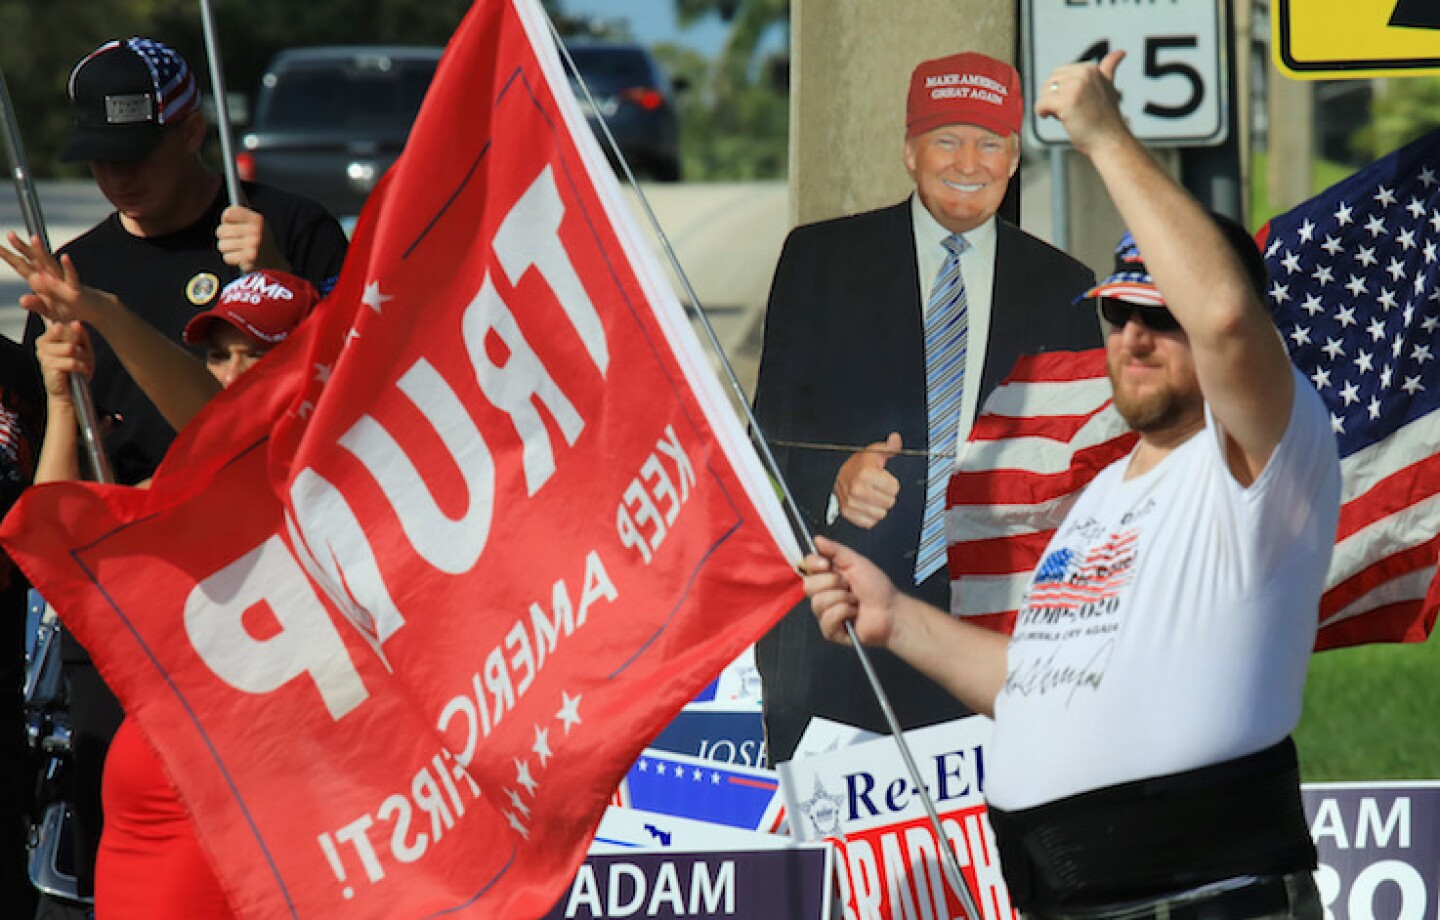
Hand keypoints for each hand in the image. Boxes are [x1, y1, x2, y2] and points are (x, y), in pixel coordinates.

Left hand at [0, 233, 119, 325]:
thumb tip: (22, 300)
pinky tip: (65, 257)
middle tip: (10, 234)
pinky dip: (69, 267)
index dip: (9, 257)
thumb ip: (35, 305)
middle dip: (22, 248)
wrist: (94, 312)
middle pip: (34, 260)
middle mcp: (51, 277)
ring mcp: (63, 281)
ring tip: (34, 239)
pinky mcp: (76, 289)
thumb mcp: (49, 311)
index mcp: (41, 281)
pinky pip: (72, 277)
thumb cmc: (71, 309)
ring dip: (43, 252)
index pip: (22, 266)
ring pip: (51, 264)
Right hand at [35, 321, 92, 401]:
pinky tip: (82, 371)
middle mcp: (43, 343)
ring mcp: (43, 355)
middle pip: (68, 335)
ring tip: (83, 365)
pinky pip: (71, 362)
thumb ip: (80, 334)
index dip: (77, 334)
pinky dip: (82, 367)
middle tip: (84, 357)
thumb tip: (76, 323)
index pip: (64, 325)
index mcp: (49, 336)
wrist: (70, 391)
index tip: (81, 344)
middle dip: (82, 347)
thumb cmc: (75, 369)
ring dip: (83, 358)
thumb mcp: (82, 348)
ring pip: (70, 348)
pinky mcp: (48, 366)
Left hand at [216, 205, 287, 272]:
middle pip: (221, 230)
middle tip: (234, 239)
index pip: (228, 213)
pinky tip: (240, 257)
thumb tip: (225, 216)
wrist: (274, 262)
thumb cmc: (260, 241)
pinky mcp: (248, 260)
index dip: (226, 220)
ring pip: (222, 245)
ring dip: (227, 249)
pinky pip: (227, 257)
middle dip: (224, 236)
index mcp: (256, 219)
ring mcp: (252, 246)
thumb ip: (241, 216)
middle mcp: (255, 231)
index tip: (230, 223)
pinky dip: (231, 259)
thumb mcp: (255, 223)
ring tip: (238, 249)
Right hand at [802, 535, 901, 647]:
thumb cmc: (878, 589)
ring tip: (855, 601)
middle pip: (808, 585)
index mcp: (828, 576)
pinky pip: (827, 619)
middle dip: (833, 583)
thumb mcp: (857, 562)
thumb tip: (817, 540)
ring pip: (818, 602)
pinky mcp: (831, 630)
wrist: (891, 611)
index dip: (814, 564)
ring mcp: (826, 613)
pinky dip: (844, 613)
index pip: (807, 567)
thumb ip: (835, 550)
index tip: (827, 564)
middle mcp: (824, 594)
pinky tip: (854, 614)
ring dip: (842, 599)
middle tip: (849, 586)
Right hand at [833, 432, 902, 527]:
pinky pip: (870, 522)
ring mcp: (851, 503)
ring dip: (879, 507)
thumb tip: (896, 439)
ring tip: (872, 496)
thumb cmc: (857, 465)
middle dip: (886, 495)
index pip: (894, 488)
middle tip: (877, 488)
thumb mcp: (873, 453)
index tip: (883, 479)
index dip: (892, 483)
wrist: (836, 475)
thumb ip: (888, 447)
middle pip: (889, 502)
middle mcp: (857, 489)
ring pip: (881, 514)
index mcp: (865, 474)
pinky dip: (870, 516)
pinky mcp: (848, 514)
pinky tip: (866, 505)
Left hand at [1034, 49, 1125, 154]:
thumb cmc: (1106, 119)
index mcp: (1090, 68)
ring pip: (1044, 93)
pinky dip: (1041, 113)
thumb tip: (1121, 51)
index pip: (1059, 74)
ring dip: (1048, 106)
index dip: (1061, 91)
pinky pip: (1040, 104)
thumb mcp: (1109, 87)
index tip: (1074, 103)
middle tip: (1068, 112)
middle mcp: (1083, 74)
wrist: (1109, 141)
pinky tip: (1051, 118)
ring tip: (1064, 116)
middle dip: (1052, 97)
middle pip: (1049, 82)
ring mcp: (1075, 87)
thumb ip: (1109, 69)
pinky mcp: (1065, 102)